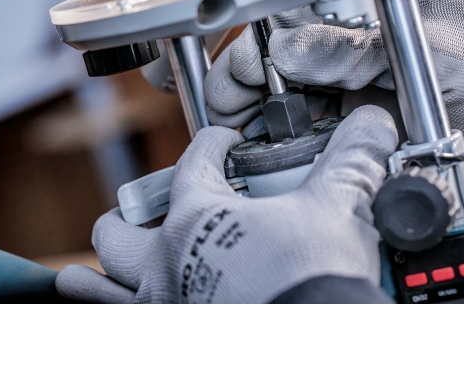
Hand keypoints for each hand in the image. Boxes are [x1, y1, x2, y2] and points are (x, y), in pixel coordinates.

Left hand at [55, 105, 397, 302]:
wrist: (312, 341)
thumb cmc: (312, 279)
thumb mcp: (335, 209)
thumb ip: (350, 160)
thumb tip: (372, 123)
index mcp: (200, 216)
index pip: (196, 160)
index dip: (213, 142)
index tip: (226, 142)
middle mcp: (168, 259)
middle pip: (120, 229)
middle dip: (129, 212)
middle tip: (148, 207)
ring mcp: (163, 303)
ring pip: (100, 284)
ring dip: (97, 272)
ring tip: (91, 268)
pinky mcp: (171, 332)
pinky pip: (118, 322)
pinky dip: (109, 310)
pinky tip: (119, 306)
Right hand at [205, 0, 463, 185]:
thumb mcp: (435, 59)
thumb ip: (360, 50)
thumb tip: (284, 48)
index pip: (293, 8)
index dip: (250, 44)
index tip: (227, 83)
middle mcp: (362, 28)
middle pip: (282, 47)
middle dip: (241, 81)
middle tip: (217, 116)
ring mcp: (362, 67)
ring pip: (290, 82)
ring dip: (257, 107)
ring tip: (229, 134)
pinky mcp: (365, 101)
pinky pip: (315, 112)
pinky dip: (287, 128)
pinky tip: (264, 143)